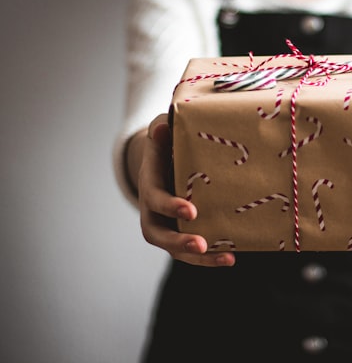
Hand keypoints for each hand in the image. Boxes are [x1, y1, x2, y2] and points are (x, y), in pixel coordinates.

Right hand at [138, 113, 234, 266]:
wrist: (163, 160)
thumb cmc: (165, 144)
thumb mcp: (161, 132)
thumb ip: (161, 130)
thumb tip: (163, 127)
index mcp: (149, 184)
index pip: (154, 198)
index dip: (170, 206)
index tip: (191, 210)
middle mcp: (153, 210)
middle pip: (157, 234)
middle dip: (178, 242)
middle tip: (201, 244)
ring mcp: (167, 223)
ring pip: (175, 249)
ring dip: (198, 258)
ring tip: (227, 258)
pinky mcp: (181, 230)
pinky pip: (191, 249)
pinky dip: (209, 257)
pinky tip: (232, 256)